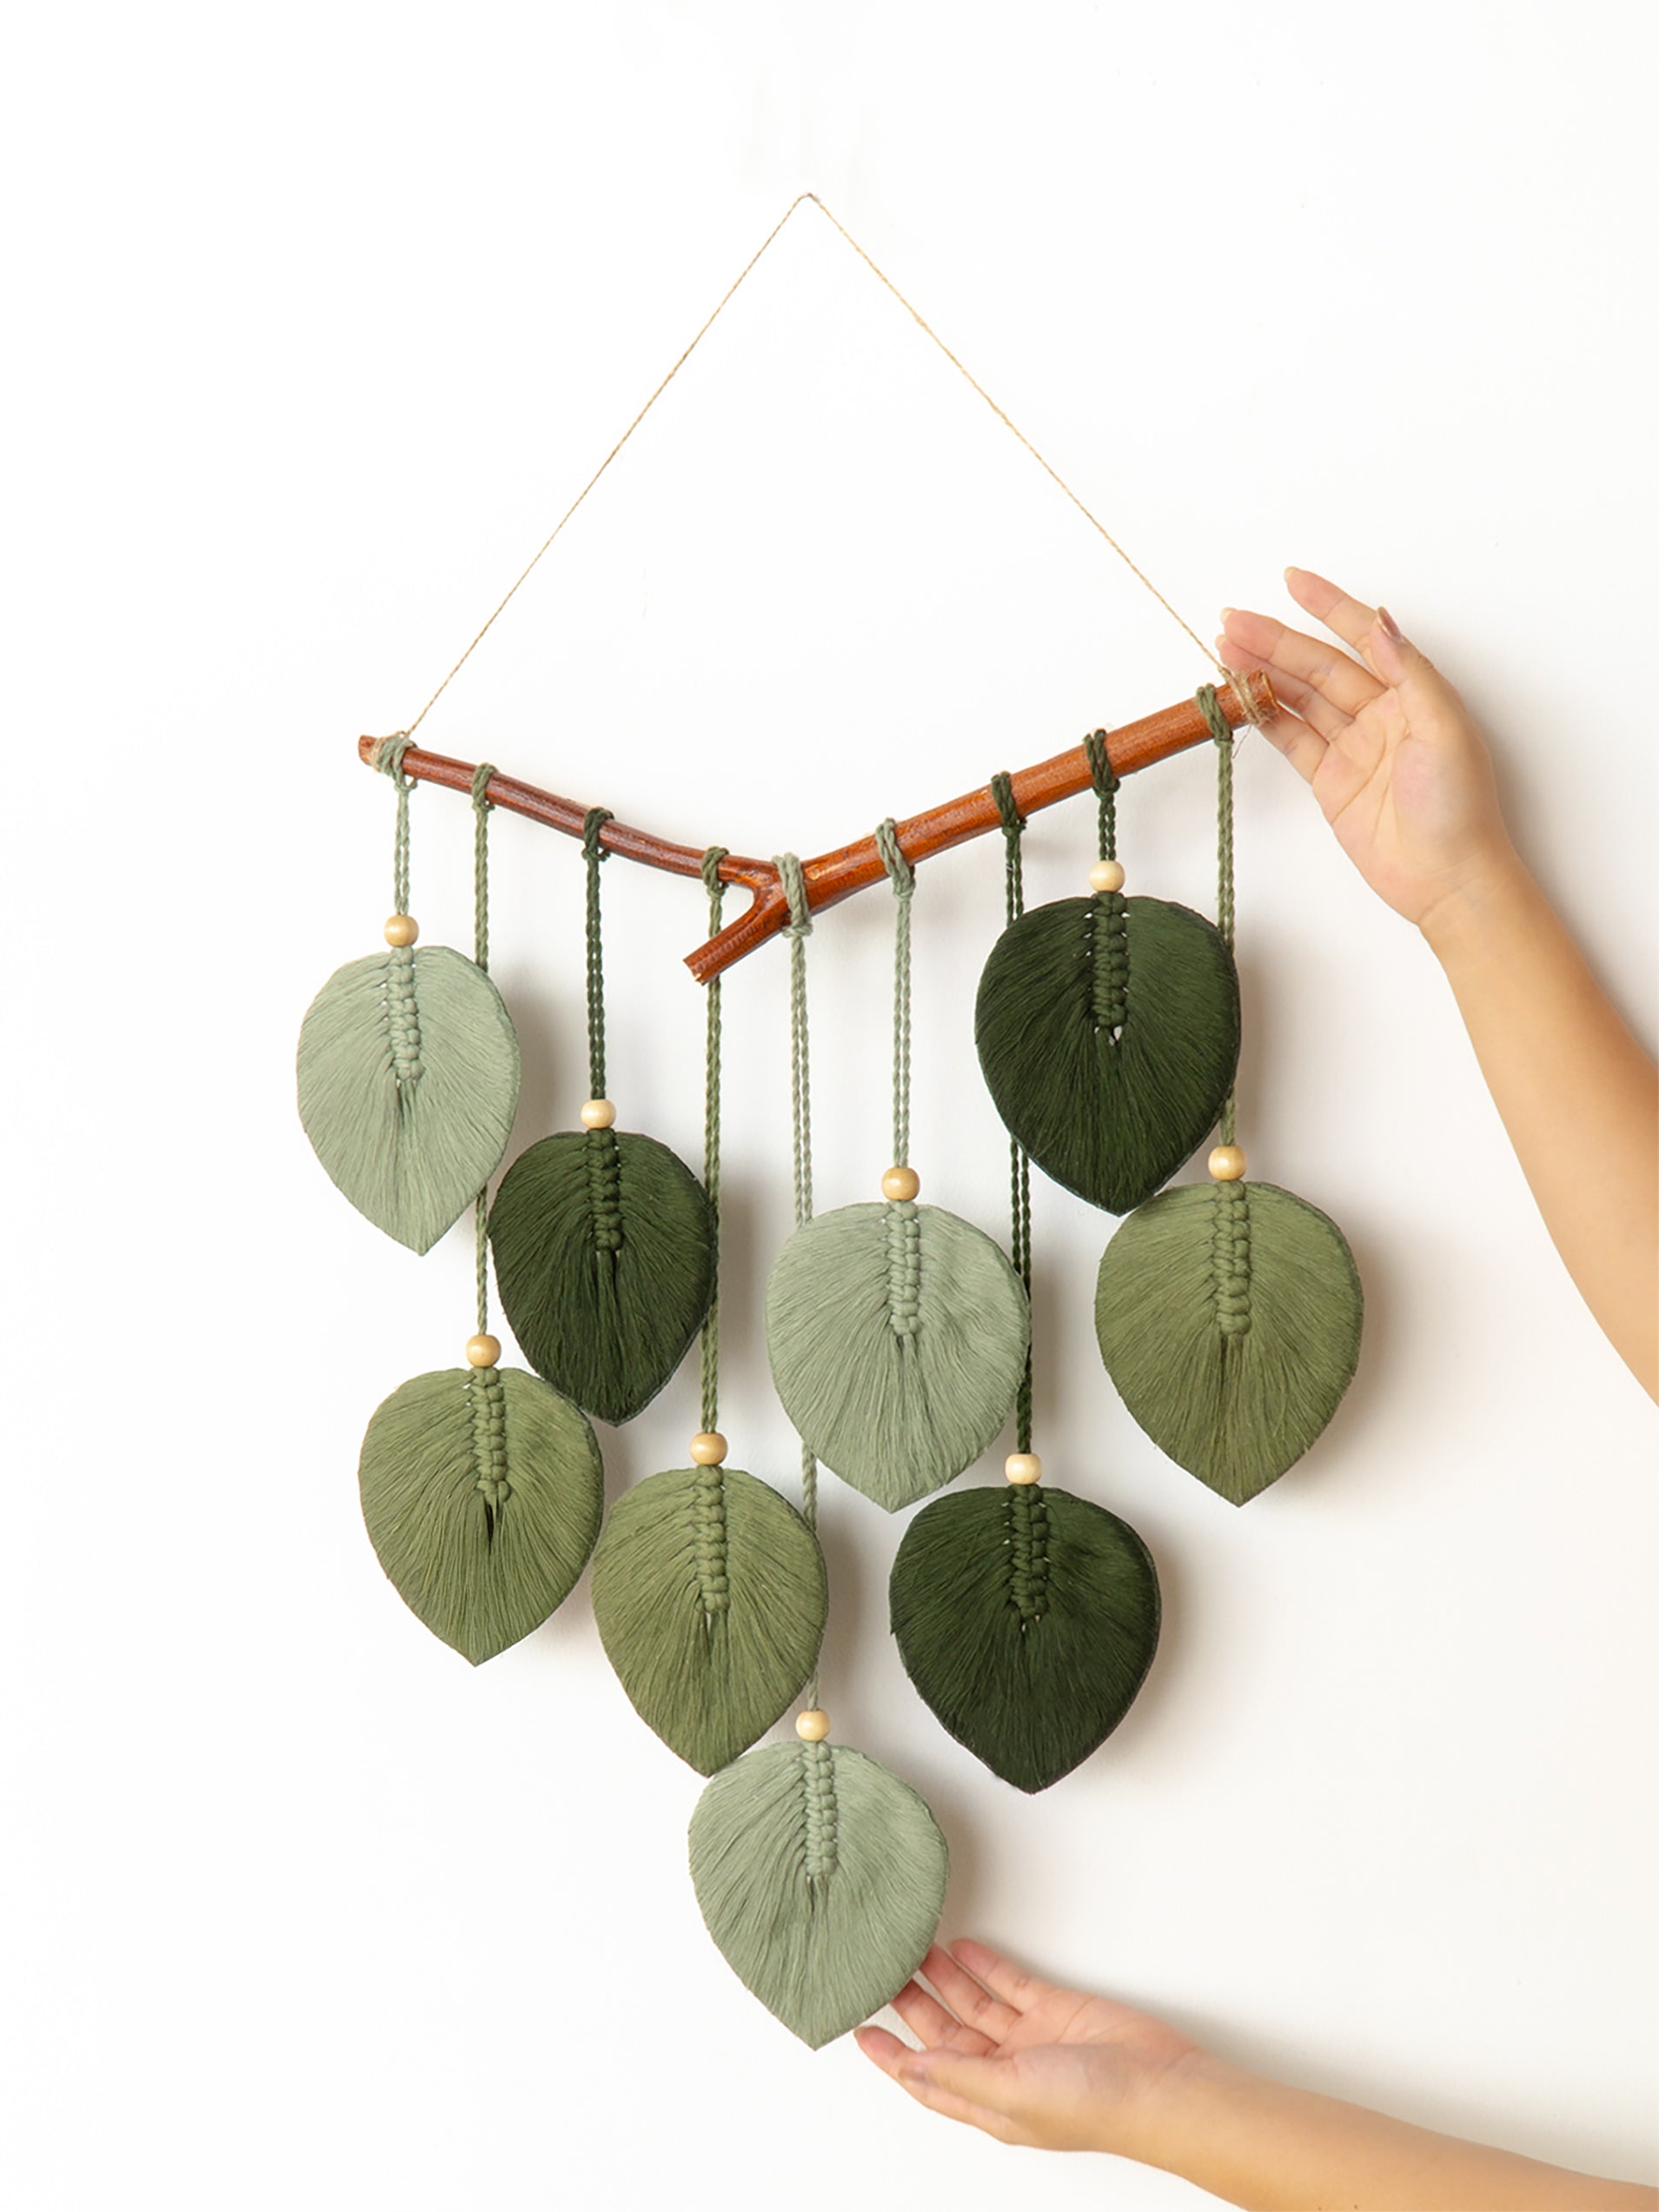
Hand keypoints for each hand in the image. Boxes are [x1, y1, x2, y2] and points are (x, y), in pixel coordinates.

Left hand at [854, 1939, 1198, 2154]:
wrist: (1158, 2084)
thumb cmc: (1093, 2106)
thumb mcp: (1010, 2093)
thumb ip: (957, 2075)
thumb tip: (908, 2067)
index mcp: (989, 2103)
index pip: (926, 2078)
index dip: (892, 2057)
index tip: (860, 2030)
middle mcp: (1005, 2071)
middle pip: (946, 2034)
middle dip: (914, 2004)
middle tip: (884, 1970)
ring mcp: (1030, 2039)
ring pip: (974, 2003)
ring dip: (945, 1977)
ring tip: (915, 1947)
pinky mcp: (1054, 2008)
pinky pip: (1009, 1982)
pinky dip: (985, 1964)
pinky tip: (962, 1946)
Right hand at [1219, 568, 1518, 933]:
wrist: (1446, 879)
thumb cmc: (1458, 805)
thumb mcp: (1443, 728)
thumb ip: (1408, 671)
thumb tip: (1379, 620)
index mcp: (1412, 692)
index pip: (1363, 636)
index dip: (1328, 606)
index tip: (1291, 581)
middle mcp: (1381, 713)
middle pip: (1319, 666)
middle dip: (1275, 641)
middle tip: (1231, 622)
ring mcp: (1352, 747)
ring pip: (1299, 698)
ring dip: (1262, 673)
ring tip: (1224, 651)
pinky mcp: (1330, 781)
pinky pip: (1291, 738)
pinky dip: (1264, 717)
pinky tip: (1240, 696)